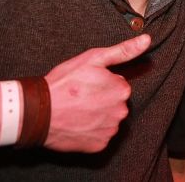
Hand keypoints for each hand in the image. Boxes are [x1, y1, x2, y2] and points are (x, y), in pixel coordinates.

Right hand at [43, 34, 150, 151]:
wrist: (38, 112)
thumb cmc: (64, 83)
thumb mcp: (94, 59)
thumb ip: (124, 50)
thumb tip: (147, 40)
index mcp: (122, 90)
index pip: (119, 85)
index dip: (102, 83)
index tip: (87, 84)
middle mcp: (121, 112)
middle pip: (115, 103)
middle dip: (102, 99)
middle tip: (81, 97)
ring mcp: (110, 130)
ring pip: (108, 119)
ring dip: (97, 115)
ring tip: (77, 110)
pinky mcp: (99, 145)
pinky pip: (100, 135)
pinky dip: (91, 131)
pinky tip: (77, 123)